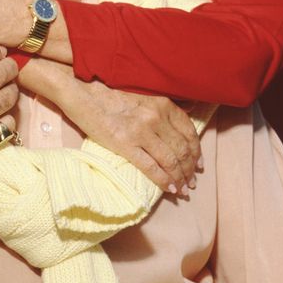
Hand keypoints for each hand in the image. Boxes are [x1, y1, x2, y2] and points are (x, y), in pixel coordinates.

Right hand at [21, 60, 200, 193]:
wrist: (84, 93)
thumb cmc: (112, 92)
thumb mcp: (145, 93)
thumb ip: (165, 105)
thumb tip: (189, 111)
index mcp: (163, 104)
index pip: (189, 132)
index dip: (196, 152)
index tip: (198, 165)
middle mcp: (156, 118)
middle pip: (182, 149)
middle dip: (190, 169)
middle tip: (192, 182)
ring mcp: (141, 132)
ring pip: (170, 161)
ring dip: (180, 178)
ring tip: (183, 189)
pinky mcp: (125, 144)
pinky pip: (151, 167)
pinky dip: (164, 180)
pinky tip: (170, 189)